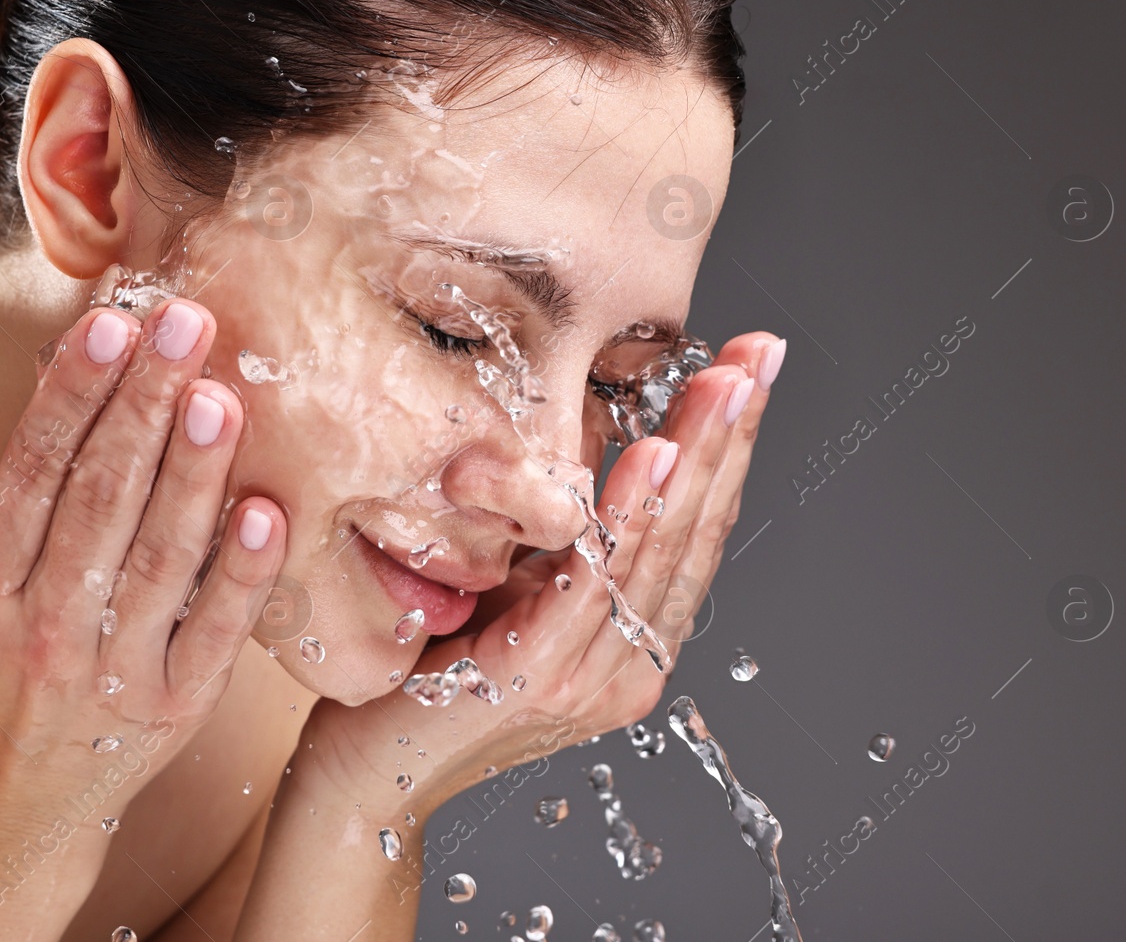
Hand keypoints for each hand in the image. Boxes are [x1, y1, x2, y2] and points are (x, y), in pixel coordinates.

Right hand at [0, 298, 285, 841]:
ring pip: (162, 557)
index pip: (32, 476)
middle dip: (143, 405)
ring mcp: (117, 672)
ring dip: (194, 473)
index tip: (107, 326)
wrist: (9, 809)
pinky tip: (266, 508)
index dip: (71, 397)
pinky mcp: (180, 707)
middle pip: (101, 501)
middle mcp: (46, 631)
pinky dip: (243, 573)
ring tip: (220, 394)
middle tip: (184, 324)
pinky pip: (217, 632)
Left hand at [298, 332, 784, 818]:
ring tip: (724, 387)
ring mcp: (590, 682)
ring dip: (696, 461)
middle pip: (694, 534)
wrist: (364, 771)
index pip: (694, 532)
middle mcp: (627, 666)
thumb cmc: (429, 667)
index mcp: (629, 641)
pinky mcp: (537, 683)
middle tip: (762, 354)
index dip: (728, 449)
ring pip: (657, 553)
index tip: (752, 367)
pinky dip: (628, 518)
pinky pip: (592, 585)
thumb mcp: (511, 579)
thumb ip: (558, 527)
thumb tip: (592, 428)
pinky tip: (654, 457)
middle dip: (731, 437)